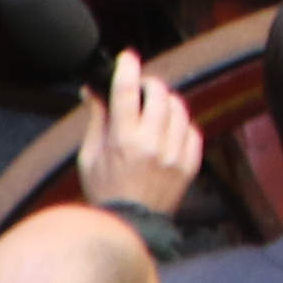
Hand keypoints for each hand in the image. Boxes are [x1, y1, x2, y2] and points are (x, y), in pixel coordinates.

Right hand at [76, 50, 201, 215]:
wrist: (131, 225)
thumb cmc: (105, 191)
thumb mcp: (90, 157)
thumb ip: (97, 120)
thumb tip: (94, 90)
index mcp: (123, 140)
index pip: (126, 90)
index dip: (127, 67)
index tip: (128, 56)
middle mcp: (152, 143)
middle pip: (159, 92)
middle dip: (149, 84)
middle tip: (140, 90)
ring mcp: (175, 152)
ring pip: (178, 107)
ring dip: (166, 103)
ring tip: (153, 113)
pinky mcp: (191, 162)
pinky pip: (192, 129)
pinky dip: (180, 126)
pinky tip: (167, 134)